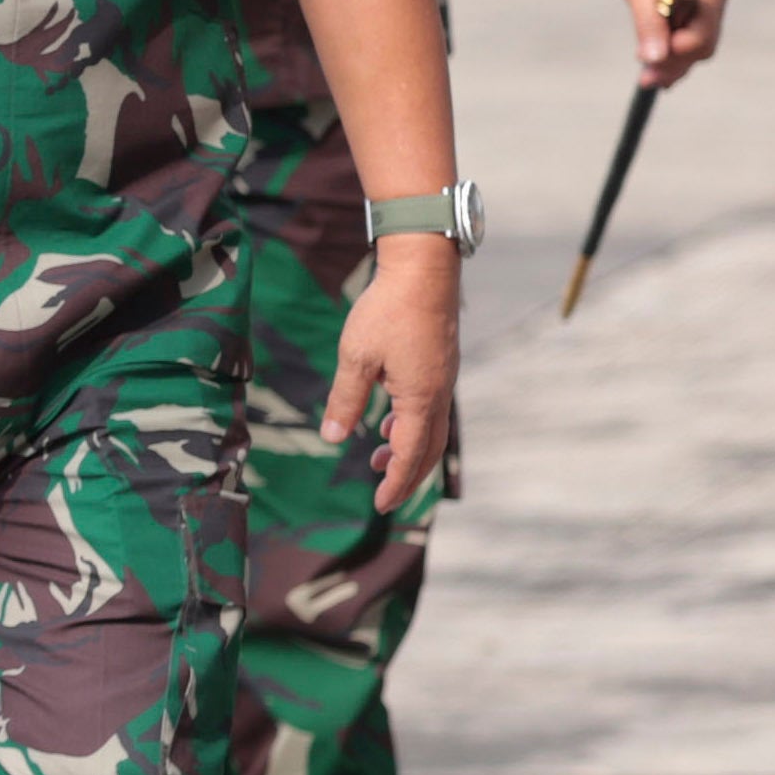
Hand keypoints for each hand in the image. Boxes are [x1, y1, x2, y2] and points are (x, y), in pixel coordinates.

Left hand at [326, 237, 460, 511]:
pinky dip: (411, 426)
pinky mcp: (440, 365)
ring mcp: (442, 379)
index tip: (380, 505)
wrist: (423, 270)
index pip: (409, 454)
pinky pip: (429, 408)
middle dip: (406, 475)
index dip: (395, 483)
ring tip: (376, 462)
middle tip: (383, 495)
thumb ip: (345, 399)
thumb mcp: (356, 357)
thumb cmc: (387, 311)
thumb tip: (332, 438)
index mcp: (420, 398)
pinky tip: (389, 423)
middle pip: (428, 449)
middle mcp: (438, 393)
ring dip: (407, 450)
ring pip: (431, 428)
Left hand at [608, 0, 727, 88]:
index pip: (701, 41)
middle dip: (677, 63)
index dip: (676, 60)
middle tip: (647, 81)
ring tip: (648, 74)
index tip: (647, 74)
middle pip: (702, 43)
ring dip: (672, 54)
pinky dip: (670, 39)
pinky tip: (652, 53)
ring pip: (693, 36)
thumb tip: (654, 60)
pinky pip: (685, 23)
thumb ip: (649, 25)